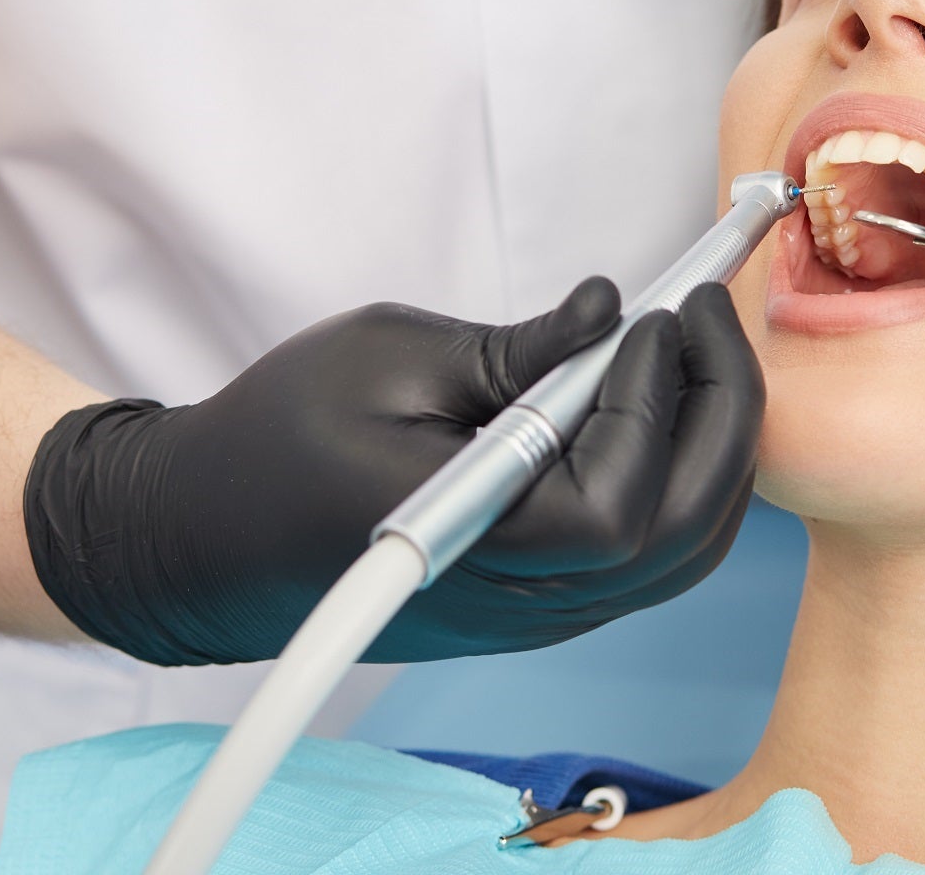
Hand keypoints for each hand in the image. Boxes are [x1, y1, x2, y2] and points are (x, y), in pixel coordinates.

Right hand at [23, 277, 763, 663]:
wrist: (202, 538)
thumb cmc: (273, 440)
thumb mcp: (384, 360)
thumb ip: (512, 352)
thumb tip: (609, 311)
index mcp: (474, 544)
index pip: (620, 506)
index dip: (659, 405)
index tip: (662, 314)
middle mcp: (520, 600)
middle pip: (680, 537)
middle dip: (721, 414)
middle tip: (709, 313)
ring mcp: (534, 613)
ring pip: (681, 556)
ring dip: (713, 449)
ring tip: (697, 349)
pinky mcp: (536, 601)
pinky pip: (648, 559)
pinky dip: (682, 479)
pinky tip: (663, 402)